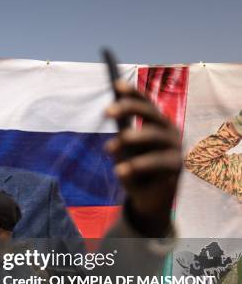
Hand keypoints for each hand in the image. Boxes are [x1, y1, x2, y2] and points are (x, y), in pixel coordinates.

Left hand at [105, 81, 181, 236]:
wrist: (149, 198)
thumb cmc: (135, 169)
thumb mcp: (124, 155)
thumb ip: (120, 144)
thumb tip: (114, 142)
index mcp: (156, 123)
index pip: (145, 103)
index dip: (133, 92)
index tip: (116, 84)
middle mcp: (168, 130)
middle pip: (151, 113)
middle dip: (129, 108)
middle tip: (106, 111)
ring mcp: (175, 147)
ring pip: (155, 135)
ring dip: (131, 138)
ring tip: (108, 147)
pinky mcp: (177, 166)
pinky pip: (157, 161)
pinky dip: (137, 165)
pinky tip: (120, 171)